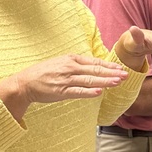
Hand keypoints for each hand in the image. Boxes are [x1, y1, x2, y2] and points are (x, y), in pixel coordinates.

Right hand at [0, 54, 127, 116]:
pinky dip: (89, 92)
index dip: (109, 65)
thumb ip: (77, 65)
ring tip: (117, 82)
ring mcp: (66, 79)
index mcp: (71, 59)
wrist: (25, 82)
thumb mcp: (61, 63)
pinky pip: (78, 91)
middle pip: (95, 70)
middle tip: (126, 75)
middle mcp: (70, 67)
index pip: (94, 62)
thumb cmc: (44, 73)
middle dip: (112, 73)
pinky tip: (99, 92)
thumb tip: (93, 68)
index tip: (121, 68)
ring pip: (89, 80)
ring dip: (105, 81)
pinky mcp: (61, 91)